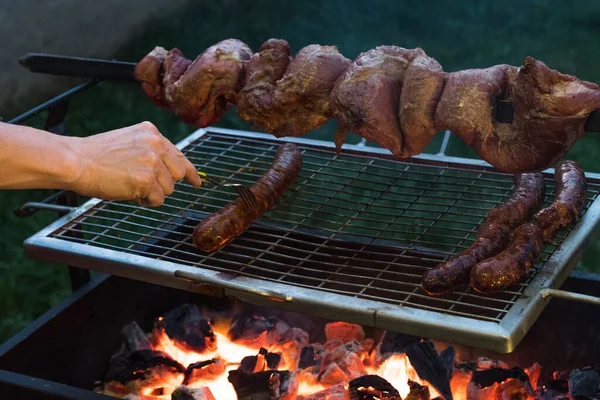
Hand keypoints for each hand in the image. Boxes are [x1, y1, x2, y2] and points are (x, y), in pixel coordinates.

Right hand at [70, 121, 201, 206]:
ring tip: (129, 185)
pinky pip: (157, 200)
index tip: (196, 181)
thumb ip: (149, 151)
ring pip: (168, 189)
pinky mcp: (147, 180)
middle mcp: (156, 145)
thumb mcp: (128, 143)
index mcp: (151, 133)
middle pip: (178, 173)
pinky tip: (129, 193)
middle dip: (165, 183)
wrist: (76, 161)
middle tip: (147, 187)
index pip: (179, 153)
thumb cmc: (96, 156)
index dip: (189, 171)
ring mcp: (153, 162)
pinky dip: (145, 201)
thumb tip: (168, 171)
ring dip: (152, 193)